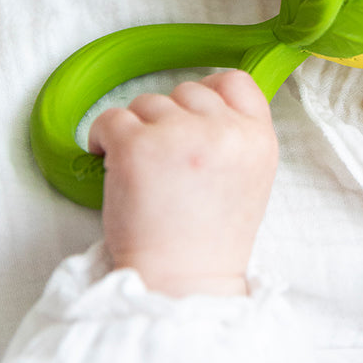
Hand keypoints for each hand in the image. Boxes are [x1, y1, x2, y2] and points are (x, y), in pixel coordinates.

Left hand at [88, 70, 277, 296]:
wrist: (183, 282)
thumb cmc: (210, 240)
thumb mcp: (251, 180)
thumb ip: (237, 138)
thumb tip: (204, 109)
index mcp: (258, 139)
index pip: (236, 81)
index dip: (210, 90)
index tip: (190, 113)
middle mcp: (224, 131)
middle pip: (188, 91)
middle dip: (170, 117)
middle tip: (163, 157)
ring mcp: (180, 134)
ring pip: (148, 102)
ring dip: (137, 129)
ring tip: (140, 168)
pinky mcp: (137, 145)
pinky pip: (110, 118)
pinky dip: (103, 137)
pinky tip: (111, 162)